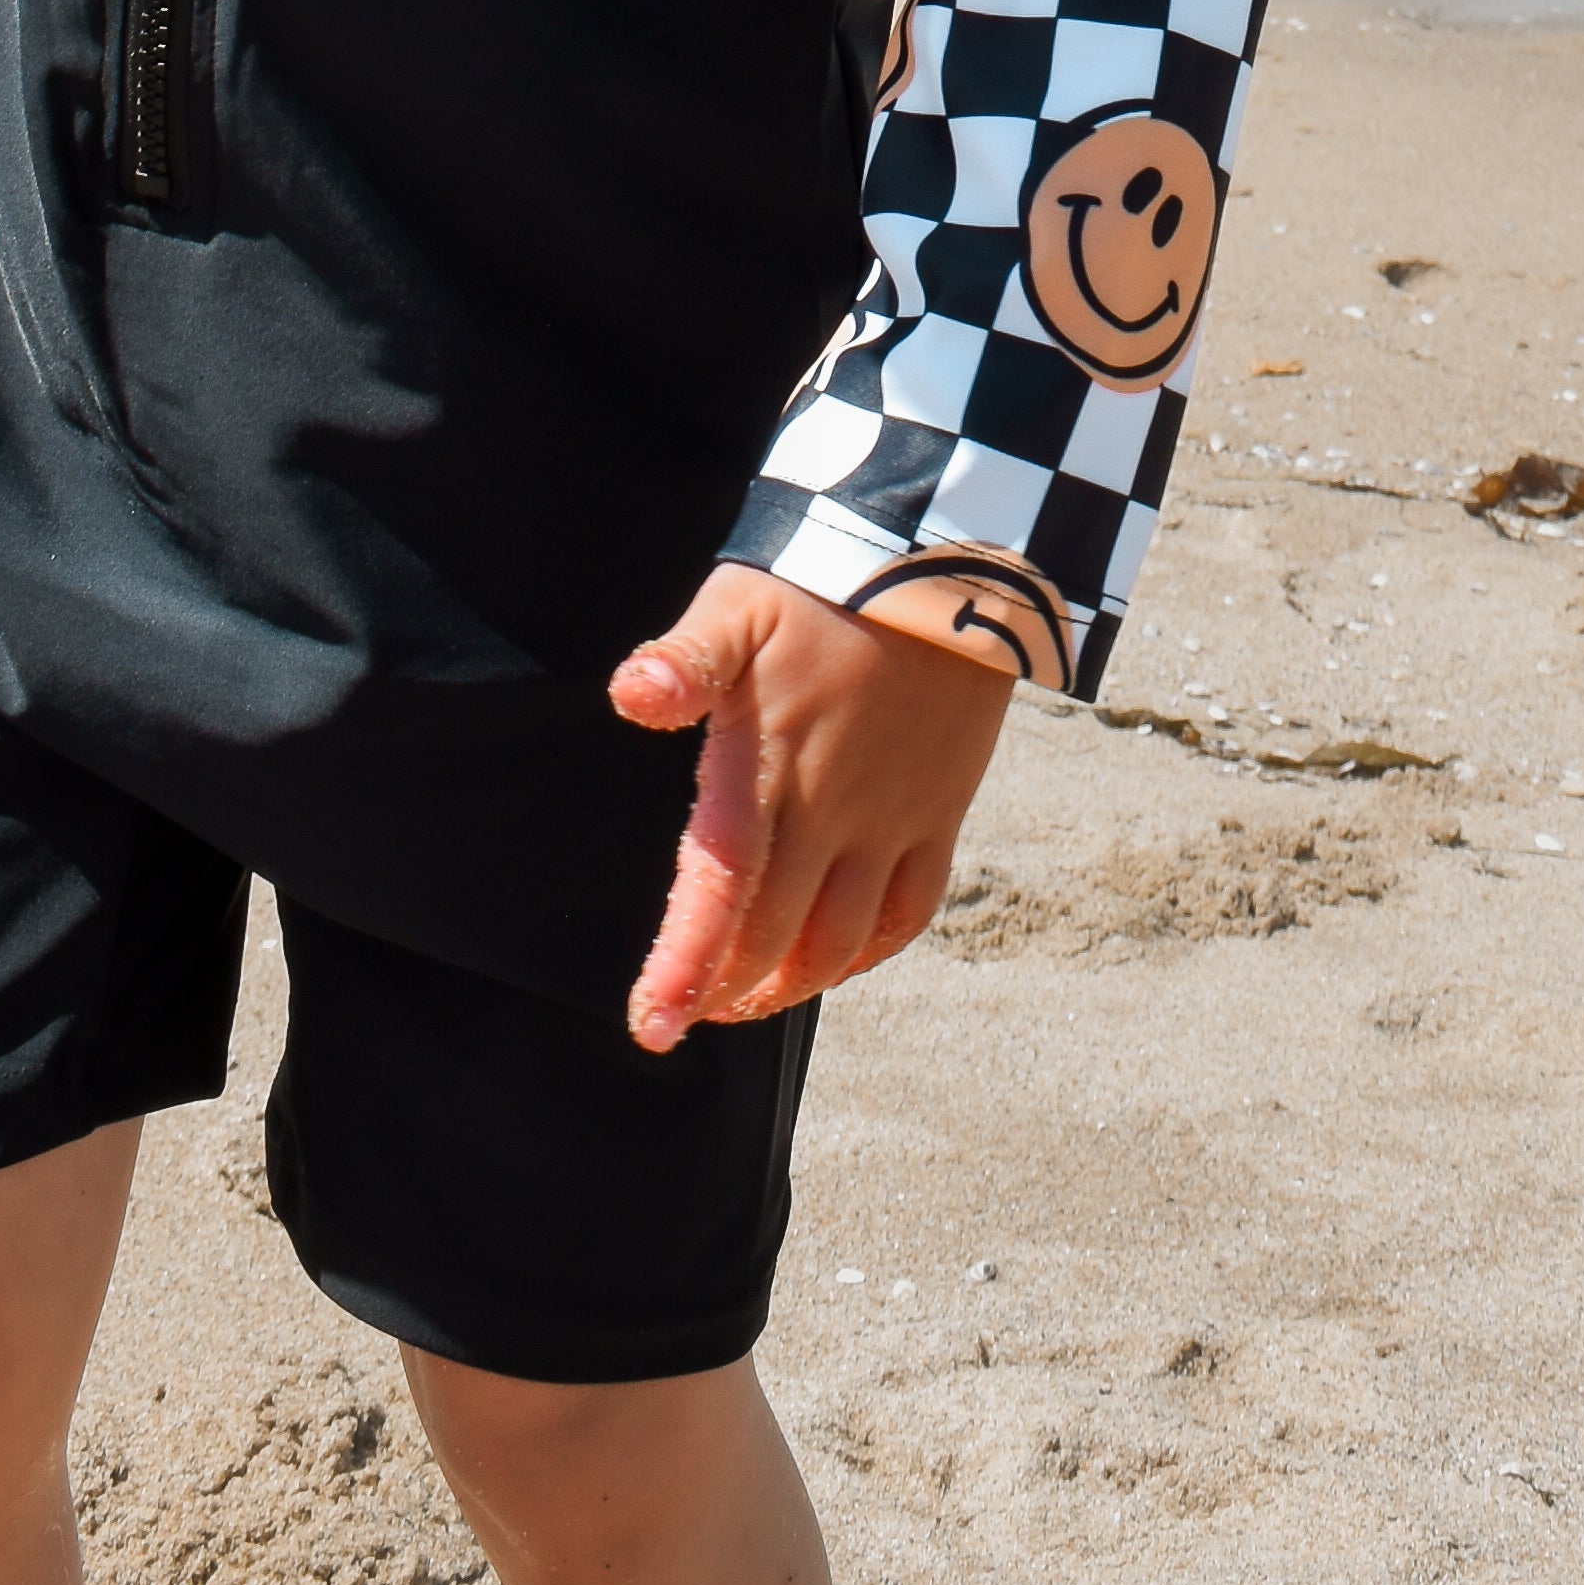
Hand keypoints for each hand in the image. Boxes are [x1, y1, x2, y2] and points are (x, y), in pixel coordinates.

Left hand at [607, 570, 1015, 1049]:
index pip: (719, 890)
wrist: (951, 556)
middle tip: (687, 1010)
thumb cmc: (827, 578)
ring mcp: (892, 819)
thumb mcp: (741, 602)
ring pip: (839, 941)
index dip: (684, 968)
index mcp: (769, 767)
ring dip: (789, 986)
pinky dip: (868, 955)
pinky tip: (836, 962)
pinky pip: (908, 912)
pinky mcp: (939, 813)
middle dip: (723, 990)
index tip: (649, 1028)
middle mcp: (832, 810)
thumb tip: (632, 694)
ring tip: (749, 1000)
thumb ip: (687, 658)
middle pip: (772, 935)